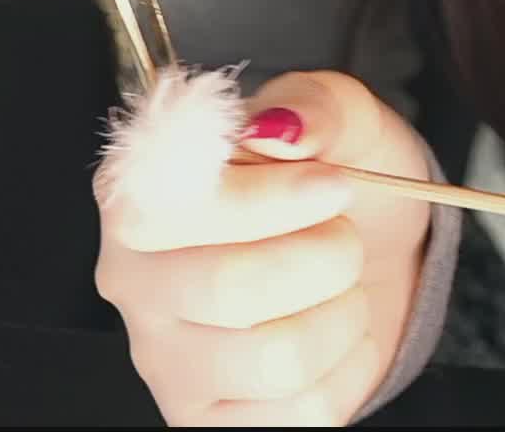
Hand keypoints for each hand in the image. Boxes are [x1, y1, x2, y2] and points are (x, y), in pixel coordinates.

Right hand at [95, 69, 440, 426]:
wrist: (371, 249)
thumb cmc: (333, 181)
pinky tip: (331, 337)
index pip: (165, 207)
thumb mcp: (339, 118)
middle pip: (230, 288)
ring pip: (276, 358)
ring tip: (338, 285)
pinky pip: (299, 414)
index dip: (265, 200)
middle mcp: (133, 281)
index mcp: (138, 194)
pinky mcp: (208, 420)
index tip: (331, 183)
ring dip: (341, 313)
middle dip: (323, 254)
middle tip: (341, 232)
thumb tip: (283, 127)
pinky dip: (344, 371)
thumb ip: (315, 105)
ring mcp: (167, 362)